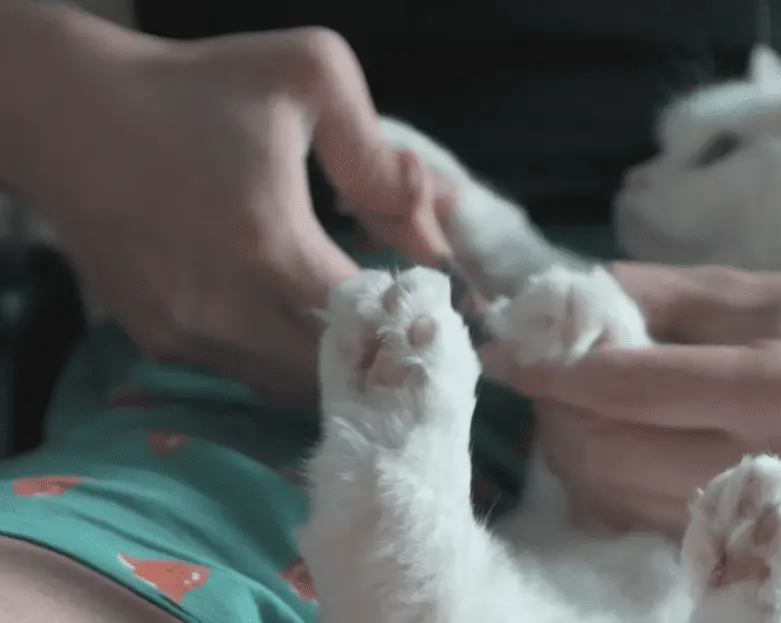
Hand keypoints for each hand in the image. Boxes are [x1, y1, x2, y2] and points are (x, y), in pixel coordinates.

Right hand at [9, 6, 450, 397]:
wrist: (72, 114)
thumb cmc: (196, 90)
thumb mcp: (308, 77)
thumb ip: (379, 158)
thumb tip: (429, 239)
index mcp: (273, 247)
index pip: (369, 323)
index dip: (406, 318)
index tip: (426, 301)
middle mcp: (226, 308)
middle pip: (332, 368)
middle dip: (373, 349)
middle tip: (396, 320)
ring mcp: (185, 332)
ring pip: (286, 379)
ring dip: (326, 358)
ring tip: (350, 321)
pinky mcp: (156, 339)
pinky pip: (240, 368)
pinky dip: (275, 352)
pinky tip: (286, 313)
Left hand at [481, 262, 780, 536]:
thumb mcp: (744, 288)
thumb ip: (643, 294)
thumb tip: (548, 307)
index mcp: (780, 390)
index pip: (626, 388)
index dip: (549, 368)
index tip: (503, 350)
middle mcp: (775, 467)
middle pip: (608, 453)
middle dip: (552, 412)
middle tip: (542, 375)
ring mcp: (767, 520)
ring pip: (613, 498)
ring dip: (570, 449)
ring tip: (578, 404)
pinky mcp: (755, 546)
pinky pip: (639, 525)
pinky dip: (601, 485)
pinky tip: (612, 444)